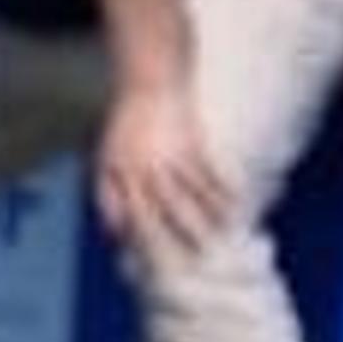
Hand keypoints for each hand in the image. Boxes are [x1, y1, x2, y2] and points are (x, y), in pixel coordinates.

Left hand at [95, 83, 233, 253]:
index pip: (132, 216)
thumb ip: (106, 195)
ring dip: (209, 218)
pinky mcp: (192, 143)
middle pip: (164, 211)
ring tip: (224, 236)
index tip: (157, 261)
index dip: (144, 239)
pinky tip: (236, 204)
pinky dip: (223, 190)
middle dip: (181, 236)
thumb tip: (113, 233)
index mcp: (123, 173)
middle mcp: (145, 168)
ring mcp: (170, 156)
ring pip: (191, 195)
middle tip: (197, 259)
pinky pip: (209, 173)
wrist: (148, 81)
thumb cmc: (126, 123)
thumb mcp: (106, 157)